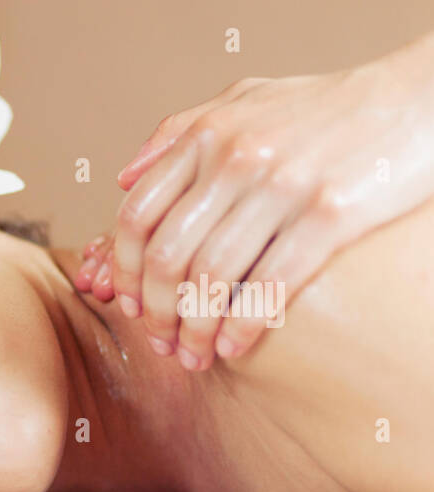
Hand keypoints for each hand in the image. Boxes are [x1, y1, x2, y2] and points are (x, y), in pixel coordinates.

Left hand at [81, 34, 433, 369]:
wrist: (416, 98)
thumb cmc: (325, 109)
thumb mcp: (244, 102)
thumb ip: (179, 134)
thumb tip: (123, 180)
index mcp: (208, 136)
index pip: (138, 217)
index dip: (125, 272)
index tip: (128, 307)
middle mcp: (237, 159)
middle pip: (169, 257)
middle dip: (158, 314)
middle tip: (162, 346)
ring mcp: (283, 187)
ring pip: (212, 279)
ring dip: (196, 331)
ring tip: (195, 357)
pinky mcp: (331, 215)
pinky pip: (270, 286)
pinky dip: (243, 327)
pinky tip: (233, 348)